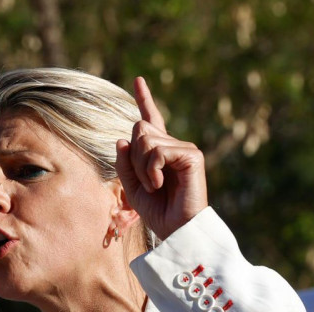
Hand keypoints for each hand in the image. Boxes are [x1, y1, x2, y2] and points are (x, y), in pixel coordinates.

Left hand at [114, 77, 208, 239]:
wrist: (176, 229)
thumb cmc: (157, 211)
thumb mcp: (131, 186)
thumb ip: (125, 163)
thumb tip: (121, 139)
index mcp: (159, 151)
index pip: (150, 120)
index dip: (144, 99)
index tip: (138, 80)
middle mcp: (173, 146)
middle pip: (138, 130)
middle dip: (133, 157)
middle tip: (146, 181)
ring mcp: (184, 149)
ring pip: (145, 140)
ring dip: (141, 167)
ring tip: (155, 185)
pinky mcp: (192, 156)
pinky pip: (157, 151)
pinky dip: (151, 170)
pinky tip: (160, 184)